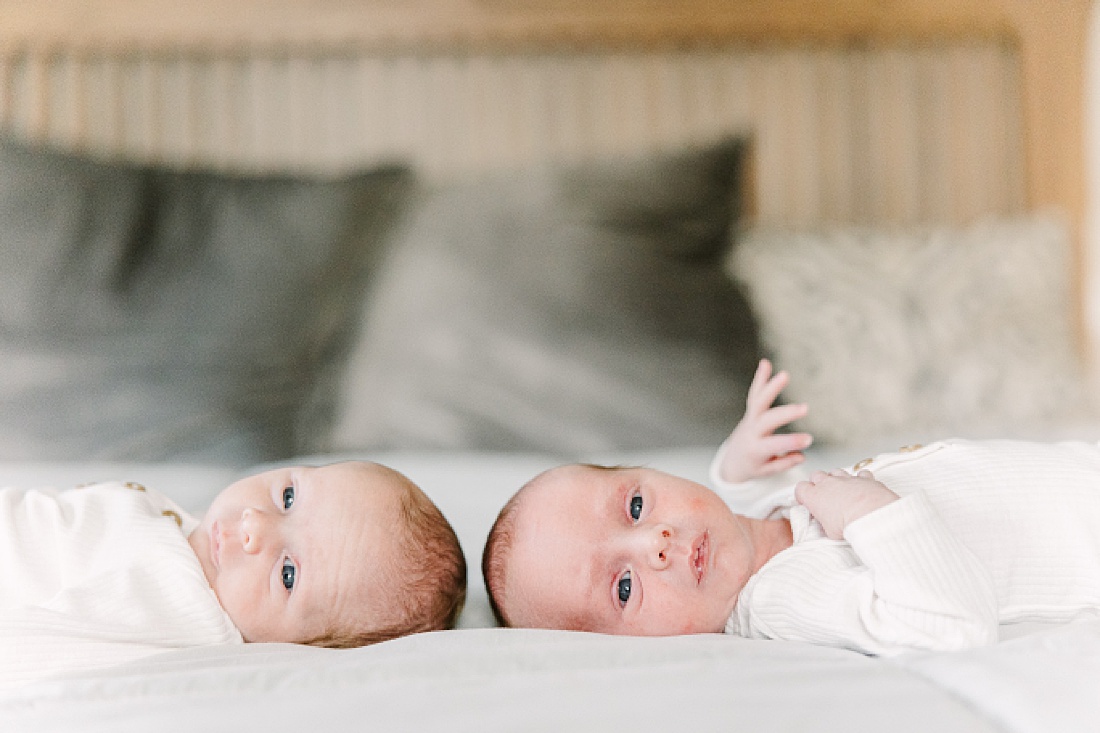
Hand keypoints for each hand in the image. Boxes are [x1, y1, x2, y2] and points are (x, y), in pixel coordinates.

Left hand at [718, 359, 811, 482]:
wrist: (733, 460)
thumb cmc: (754, 466)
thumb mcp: (767, 471)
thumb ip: (784, 463)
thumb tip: (801, 455)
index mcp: (756, 450)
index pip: (774, 445)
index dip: (791, 442)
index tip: (809, 440)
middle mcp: (751, 432)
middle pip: (767, 420)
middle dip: (785, 414)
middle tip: (804, 408)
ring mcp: (750, 419)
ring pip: (759, 402)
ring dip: (771, 388)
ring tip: (784, 375)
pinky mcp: (750, 411)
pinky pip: (755, 394)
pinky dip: (760, 379)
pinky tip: (766, 364)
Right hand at [794, 469, 899, 539]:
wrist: (871, 515)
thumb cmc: (849, 523)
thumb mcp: (830, 532)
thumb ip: (826, 526)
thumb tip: (827, 528)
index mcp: (815, 496)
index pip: (800, 488)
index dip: (803, 495)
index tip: (807, 502)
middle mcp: (828, 483)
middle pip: (816, 475)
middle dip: (817, 483)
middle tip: (823, 494)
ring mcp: (846, 478)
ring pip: (836, 471)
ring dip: (836, 478)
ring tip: (841, 490)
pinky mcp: (864, 478)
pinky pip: (860, 474)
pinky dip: (860, 479)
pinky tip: (862, 486)